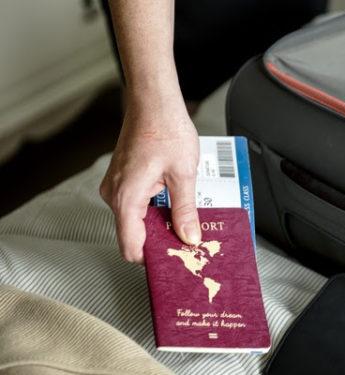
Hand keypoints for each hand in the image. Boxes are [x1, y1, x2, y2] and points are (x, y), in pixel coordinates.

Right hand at [100, 91, 200, 263]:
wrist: (153, 101)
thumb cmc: (166, 128)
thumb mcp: (184, 174)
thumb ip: (185, 210)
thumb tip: (189, 237)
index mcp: (126, 197)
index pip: (131, 247)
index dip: (152, 259)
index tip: (174, 263)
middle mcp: (114, 194)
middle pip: (134, 235)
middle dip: (161, 242)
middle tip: (188, 244)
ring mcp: (116, 186)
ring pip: (137, 220)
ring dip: (160, 224)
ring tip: (187, 224)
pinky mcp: (123, 179)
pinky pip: (137, 205)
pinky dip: (155, 210)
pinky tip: (176, 206)